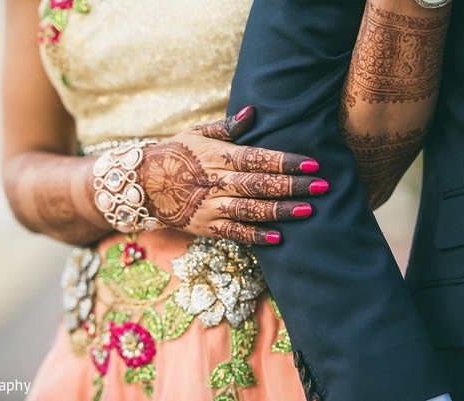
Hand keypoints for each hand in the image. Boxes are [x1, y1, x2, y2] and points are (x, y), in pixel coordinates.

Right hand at [137, 106, 328, 244]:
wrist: (141, 184)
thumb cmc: (174, 153)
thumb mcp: (196, 134)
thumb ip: (226, 127)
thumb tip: (253, 112)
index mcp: (217, 156)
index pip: (257, 158)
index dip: (286, 161)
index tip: (312, 163)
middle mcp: (215, 181)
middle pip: (259, 184)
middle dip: (292, 186)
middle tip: (322, 186)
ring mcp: (210, 206)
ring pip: (250, 210)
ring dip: (281, 211)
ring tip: (308, 211)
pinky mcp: (205, 226)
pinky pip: (234, 234)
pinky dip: (256, 236)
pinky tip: (279, 237)